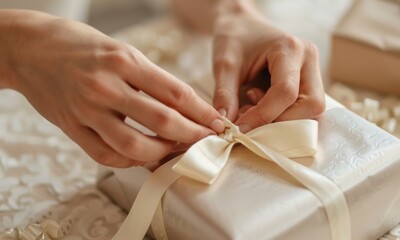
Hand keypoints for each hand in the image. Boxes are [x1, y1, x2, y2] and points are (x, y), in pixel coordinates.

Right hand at [2, 10, 223, 166]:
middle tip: (206, 141)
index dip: (202, 112)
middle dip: (191, 136)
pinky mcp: (72, 127)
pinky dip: (130, 162)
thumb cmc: (81, 47)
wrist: (31, 48)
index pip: (175, 93)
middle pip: (161, 120)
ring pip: (134, 145)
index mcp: (124, 61)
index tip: (218, 123)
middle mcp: (106, 85)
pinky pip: (105, 155)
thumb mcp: (121, 50)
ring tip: (175, 150)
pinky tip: (143, 157)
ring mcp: (87, 109)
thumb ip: (150, 80)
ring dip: (162, 153)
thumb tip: (183, 108)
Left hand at [212, 13, 324, 132]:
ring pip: (311, 111)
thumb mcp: (223, 64)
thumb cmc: (234, 40)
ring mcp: (312, 72)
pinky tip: (260, 105)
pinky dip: (282, 116)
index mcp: (289, 49)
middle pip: (310, 105)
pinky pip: (304, 110)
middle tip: (249, 116)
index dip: (263, 116)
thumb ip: (224, 94)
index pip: (286, 92)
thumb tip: (226, 124)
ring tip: (253, 107)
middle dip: (280, 121)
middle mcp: (308, 60)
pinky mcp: (308, 83)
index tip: (240, 128)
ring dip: (282, 120)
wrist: (242, 26)